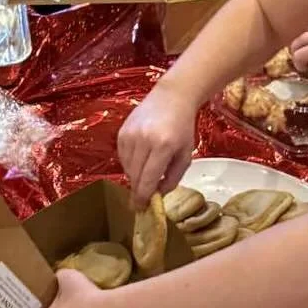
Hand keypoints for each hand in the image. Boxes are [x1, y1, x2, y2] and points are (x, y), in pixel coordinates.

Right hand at [118, 85, 195, 202]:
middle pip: (134, 176)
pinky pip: (122, 157)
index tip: (141, 209)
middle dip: (137, 190)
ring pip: (126, 168)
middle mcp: (144, 139)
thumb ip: (173, 178)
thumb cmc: (182, 128)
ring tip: (146, 172)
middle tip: (141, 200)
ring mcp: (130, 134)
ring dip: (134, 176)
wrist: (171, 98)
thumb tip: (158, 194)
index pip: (148, 179)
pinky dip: (129, 164)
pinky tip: (140, 159)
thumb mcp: (185, 155)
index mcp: (163, 146)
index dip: (143, 197)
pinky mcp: (122, 131)